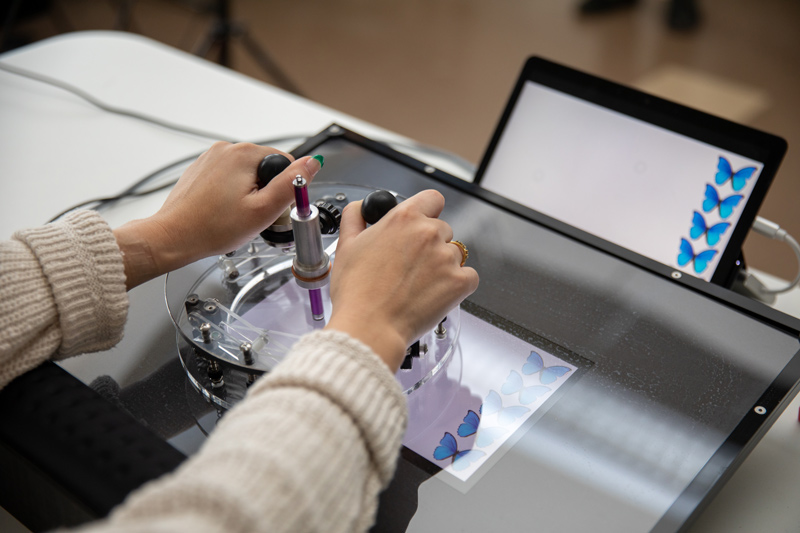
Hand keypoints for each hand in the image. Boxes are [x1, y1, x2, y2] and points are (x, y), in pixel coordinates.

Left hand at [113, 142, 321, 289]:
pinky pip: (229, 178)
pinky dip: (230, 194)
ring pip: (247, 174)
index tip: (269, 209)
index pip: (285, 164)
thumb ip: (291, 184)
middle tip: (251, 216)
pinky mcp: (202, 169)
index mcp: (244, 154)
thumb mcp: (263, 210)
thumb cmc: (212, 228)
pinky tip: (222, 211)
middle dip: (265, 192)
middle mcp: (226, 149)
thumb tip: (312, 163)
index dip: (283, 191)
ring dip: (248, 194)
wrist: (173, 236)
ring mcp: (211, 158)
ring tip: (234, 215)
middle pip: (266, 168)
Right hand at [326, 190, 478, 371]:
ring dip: (442, 266)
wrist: (369, 327)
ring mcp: (447, 258)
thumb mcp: (345, 245)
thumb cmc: (356, 291)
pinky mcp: (460, 283)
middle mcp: (429, 233)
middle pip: (443, 229)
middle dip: (429, 245)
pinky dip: (457, 285)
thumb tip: (361, 208)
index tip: (421, 224)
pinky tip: (435, 293)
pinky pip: (469, 277)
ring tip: (418, 285)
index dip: (427, 211)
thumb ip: (355, 217)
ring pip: (454, 254)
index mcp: (404, 218)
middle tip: (410, 266)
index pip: (432, 199)